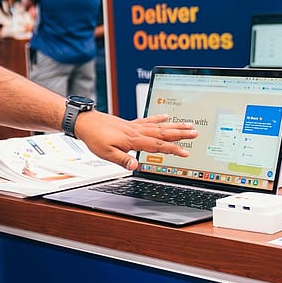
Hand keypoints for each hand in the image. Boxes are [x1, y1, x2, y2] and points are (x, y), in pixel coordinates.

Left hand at [73, 112, 195, 170]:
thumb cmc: (94, 138)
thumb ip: (122, 160)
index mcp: (133, 140)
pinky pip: (148, 120)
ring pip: (158, 126)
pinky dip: (158, 118)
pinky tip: (166, 116)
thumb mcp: (106, 154)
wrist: (85, 123)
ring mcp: (134, 126)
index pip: (157, 146)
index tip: (185, 152)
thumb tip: (135, 166)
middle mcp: (136, 131)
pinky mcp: (130, 123)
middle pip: (162, 133)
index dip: (172, 149)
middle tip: (195, 132)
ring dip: (174, 126)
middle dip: (180, 134)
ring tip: (188, 125)